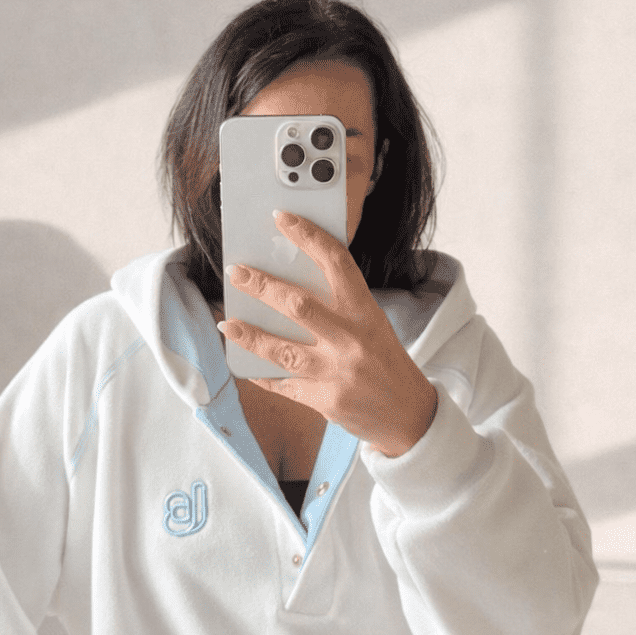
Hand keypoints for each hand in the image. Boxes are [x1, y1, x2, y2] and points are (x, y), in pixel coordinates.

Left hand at [219, 211, 437, 457]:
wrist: (409, 415)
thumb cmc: (385, 362)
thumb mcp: (372, 325)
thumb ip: (338, 307)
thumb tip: (287, 287)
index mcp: (366, 312)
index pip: (336, 263)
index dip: (308, 237)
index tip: (282, 219)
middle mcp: (351, 339)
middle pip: (298, 305)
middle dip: (261, 286)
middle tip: (236, 273)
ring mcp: (337, 372)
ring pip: (282, 349)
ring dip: (248, 334)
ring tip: (226, 323)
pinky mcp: (325, 401)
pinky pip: (283, 384)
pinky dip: (261, 373)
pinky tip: (244, 363)